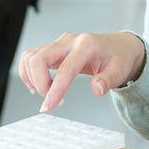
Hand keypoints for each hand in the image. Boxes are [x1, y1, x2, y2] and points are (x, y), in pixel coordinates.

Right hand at [18, 31, 146, 113]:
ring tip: (46, 92)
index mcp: (87, 45)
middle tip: (50, 100)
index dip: (54, 90)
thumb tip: (97, 89)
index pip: (65, 69)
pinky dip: (28, 72)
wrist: (119, 46)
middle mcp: (70, 41)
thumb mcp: (120, 71)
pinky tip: (39, 84)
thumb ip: (108, 80)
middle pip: (39, 58)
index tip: (47, 108)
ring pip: (31, 56)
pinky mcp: (53, 48)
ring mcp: (60, 43)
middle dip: (39, 83)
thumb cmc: (119, 58)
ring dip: (31, 78)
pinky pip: (31, 57)